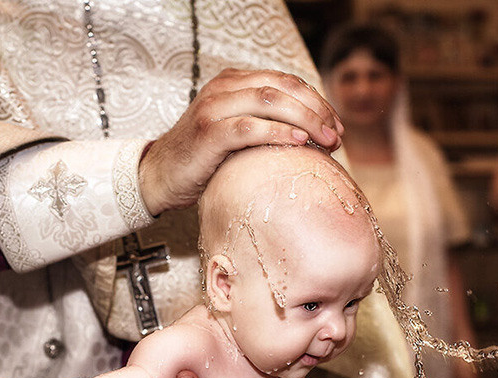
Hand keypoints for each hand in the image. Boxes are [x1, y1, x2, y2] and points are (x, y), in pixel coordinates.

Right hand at [139, 68, 343, 214]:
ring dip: (305, 120)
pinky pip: (249, 127)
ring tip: (326, 139)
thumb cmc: (203, 159)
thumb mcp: (237, 133)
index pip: (287, 81)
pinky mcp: (208, 133)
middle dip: (317, 110)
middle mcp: (224, 88)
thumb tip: (313, 135)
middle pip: (284, 87)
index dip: (317, 101)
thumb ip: (266, 123)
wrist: (159, 176)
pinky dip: (277, 132)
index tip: (337, 125)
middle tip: (337, 135)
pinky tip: (298, 142)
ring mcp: (214, 108)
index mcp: (234, 82)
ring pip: (271, 101)